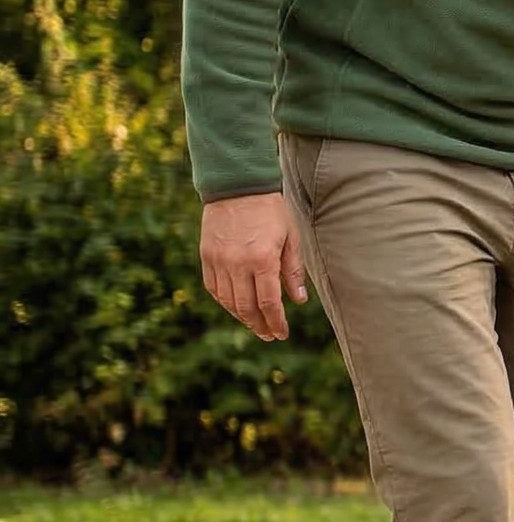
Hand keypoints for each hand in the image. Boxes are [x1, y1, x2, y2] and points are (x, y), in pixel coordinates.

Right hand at [199, 192, 307, 341]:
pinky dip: (225, 302)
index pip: (268, 302)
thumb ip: (293, 271)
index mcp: (262, 259)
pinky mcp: (206, 257)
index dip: (276, 322)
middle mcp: (237, 264)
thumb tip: (299, 301)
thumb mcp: (290, 238)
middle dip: (259, 325)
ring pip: (228, 301)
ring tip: (255, 325)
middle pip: (246, 307)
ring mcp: (218, 261)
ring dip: (242, 317)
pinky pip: (214, 288)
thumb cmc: (270, 211)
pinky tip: (236, 307)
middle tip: (269, 335)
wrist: (237, 187)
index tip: (282, 333)